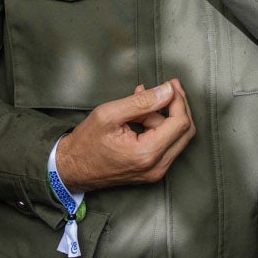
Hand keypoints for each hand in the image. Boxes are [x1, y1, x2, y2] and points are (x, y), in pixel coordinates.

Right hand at [55, 79, 195, 192]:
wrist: (71, 168)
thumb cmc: (86, 143)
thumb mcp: (109, 114)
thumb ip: (142, 101)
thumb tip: (168, 90)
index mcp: (146, 154)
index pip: (180, 123)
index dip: (178, 100)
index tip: (170, 85)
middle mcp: (156, 167)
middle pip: (185, 131)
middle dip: (178, 106)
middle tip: (168, 87)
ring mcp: (155, 172)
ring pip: (177, 137)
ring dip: (165, 116)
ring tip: (141, 100)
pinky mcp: (152, 171)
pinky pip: (166, 145)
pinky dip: (159, 127)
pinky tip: (142, 114)